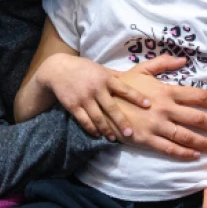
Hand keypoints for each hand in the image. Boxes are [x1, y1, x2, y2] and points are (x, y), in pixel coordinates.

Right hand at [35, 53, 154, 138]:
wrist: (58, 69)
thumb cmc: (84, 69)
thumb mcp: (101, 69)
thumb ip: (116, 76)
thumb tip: (136, 79)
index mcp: (106, 78)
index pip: (125, 89)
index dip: (137, 97)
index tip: (148, 105)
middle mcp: (96, 89)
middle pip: (111, 108)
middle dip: (121, 121)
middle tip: (130, 133)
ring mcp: (84, 98)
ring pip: (97, 117)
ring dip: (106, 129)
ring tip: (113, 138)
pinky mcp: (73, 105)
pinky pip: (84, 120)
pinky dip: (91, 128)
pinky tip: (98, 134)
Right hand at [110, 59, 206, 159]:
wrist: (101, 99)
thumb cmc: (124, 83)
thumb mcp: (143, 69)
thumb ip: (164, 63)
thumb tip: (184, 59)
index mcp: (167, 91)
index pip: (198, 96)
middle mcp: (165, 108)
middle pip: (197, 118)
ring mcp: (157, 125)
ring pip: (186, 135)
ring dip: (203, 141)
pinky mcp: (147, 139)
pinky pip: (169, 148)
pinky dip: (184, 153)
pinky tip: (194, 155)